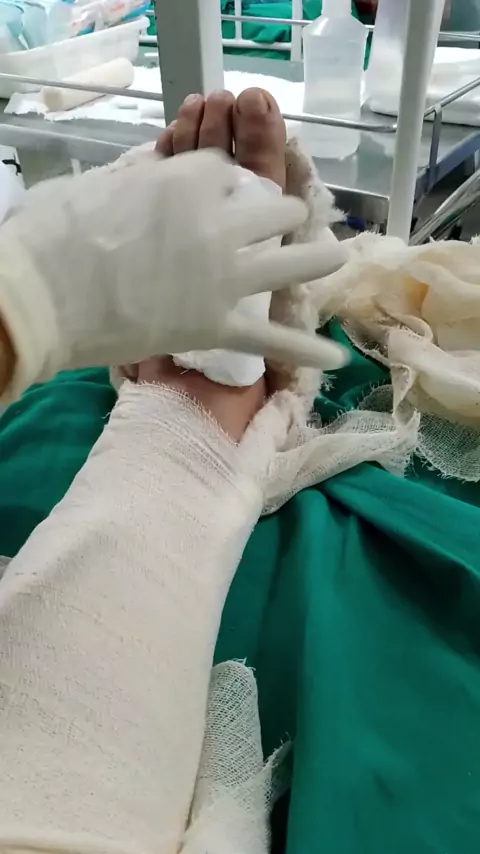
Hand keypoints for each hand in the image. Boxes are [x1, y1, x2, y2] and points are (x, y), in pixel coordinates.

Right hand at [0, 147, 346, 399]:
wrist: (45, 296)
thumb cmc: (59, 234)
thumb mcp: (107, 183)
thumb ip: (148, 178)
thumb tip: (166, 172)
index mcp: (191, 180)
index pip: (231, 173)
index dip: (231, 186)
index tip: (227, 197)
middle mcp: (222, 223)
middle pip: (277, 210)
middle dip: (281, 216)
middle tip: (282, 227)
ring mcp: (226, 277)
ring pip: (296, 261)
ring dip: (320, 258)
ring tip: (336, 257)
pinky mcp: (220, 326)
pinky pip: (275, 339)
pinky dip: (307, 352)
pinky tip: (338, 361)